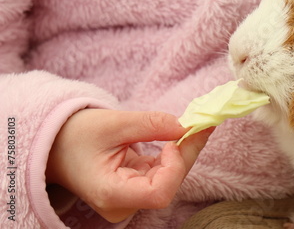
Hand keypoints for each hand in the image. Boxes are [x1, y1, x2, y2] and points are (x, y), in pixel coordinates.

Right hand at [46, 109, 212, 222]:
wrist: (56, 146)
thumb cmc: (76, 136)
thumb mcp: (112, 124)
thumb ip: (151, 124)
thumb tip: (185, 126)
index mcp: (112, 194)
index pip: (159, 193)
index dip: (175, 167)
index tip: (175, 138)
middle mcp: (123, 203)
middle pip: (169, 184)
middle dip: (187, 153)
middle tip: (204, 123)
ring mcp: (131, 198)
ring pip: (170, 178)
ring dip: (185, 151)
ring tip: (198, 125)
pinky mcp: (136, 188)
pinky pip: (163, 172)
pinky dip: (175, 153)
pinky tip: (185, 134)